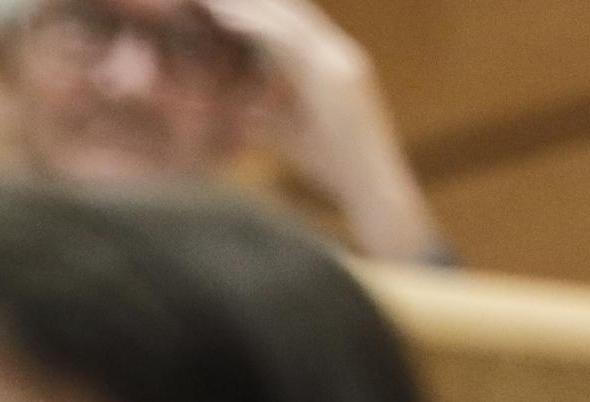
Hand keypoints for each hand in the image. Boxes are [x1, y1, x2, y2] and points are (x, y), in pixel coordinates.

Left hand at [195, 0, 442, 261]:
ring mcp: (339, 63)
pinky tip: (225, 18)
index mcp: (330, 64)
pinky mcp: (335, 79)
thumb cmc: (334, 170)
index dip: (255, 7)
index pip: (289, 23)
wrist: (374, 195)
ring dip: (248, 3)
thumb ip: (264, 112)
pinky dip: (257, 26)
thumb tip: (233, 108)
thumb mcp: (287, 132)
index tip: (215, 2)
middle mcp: (338, 55)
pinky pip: (290, 42)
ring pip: (289, 17)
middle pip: (291, 11)